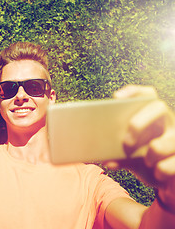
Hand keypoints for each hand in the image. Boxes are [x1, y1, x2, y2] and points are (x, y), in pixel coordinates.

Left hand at [112, 85, 174, 207]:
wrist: (167, 183)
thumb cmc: (145, 163)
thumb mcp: (131, 158)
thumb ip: (119, 157)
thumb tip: (107, 161)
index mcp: (153, 116)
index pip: (147, 94)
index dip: (134, 92)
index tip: (117, 97)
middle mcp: (169, 122)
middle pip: (157, 107)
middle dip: (139, 123)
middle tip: (126, 141)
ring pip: (164, 142)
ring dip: (151, 154)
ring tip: (147, 161)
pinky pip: (169, 165)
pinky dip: (160, 171)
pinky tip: (158, 173)